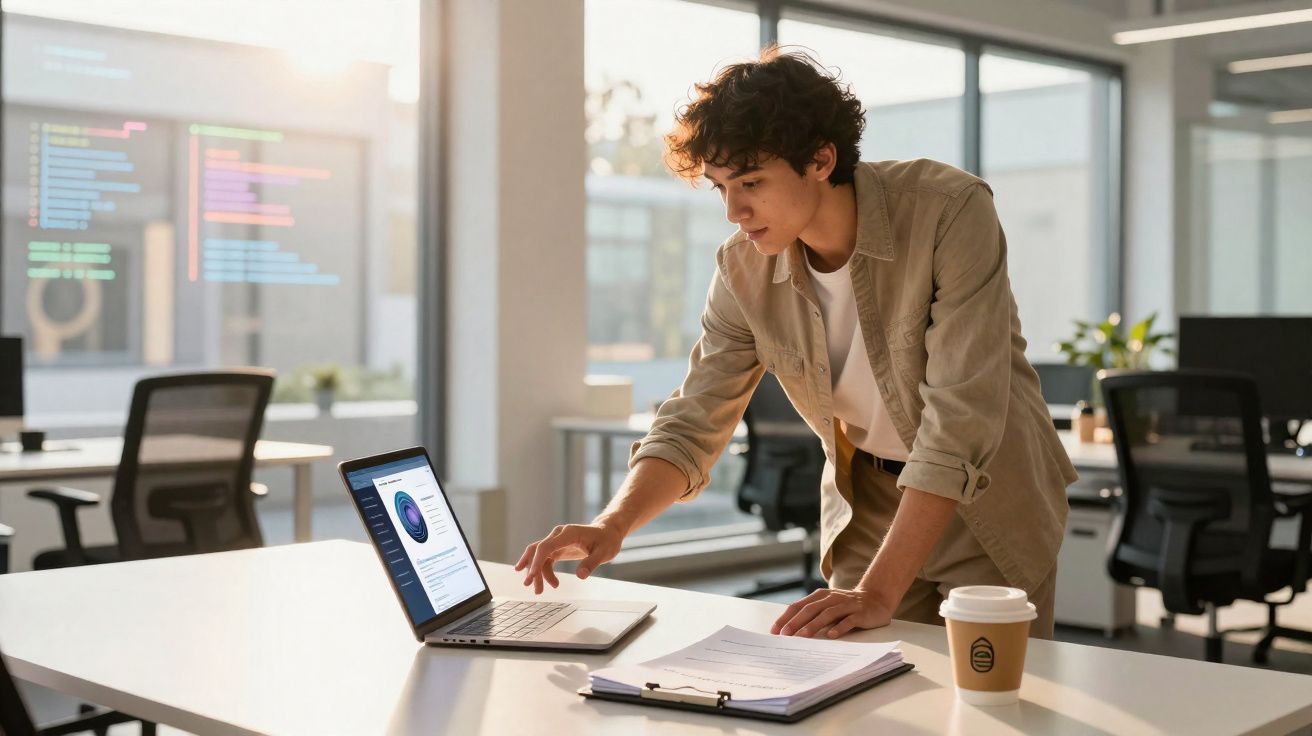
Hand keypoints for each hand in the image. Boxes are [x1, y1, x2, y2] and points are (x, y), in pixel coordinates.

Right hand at [513, 522, 623, 593]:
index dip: (537, 560)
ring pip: (539, 556)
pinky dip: (543, 571)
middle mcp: (559, 535)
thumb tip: (580, 576)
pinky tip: (549, 583)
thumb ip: (591, 563)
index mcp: (569, 533)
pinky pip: (545, 559)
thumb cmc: (606, 541)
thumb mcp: (604, 553)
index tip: (532, 575)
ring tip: (539, 590)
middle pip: (538, 550)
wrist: (607, 533)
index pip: (546, 546)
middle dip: (532, 568)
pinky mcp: (558, 548)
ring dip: (537, 572)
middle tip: (529, 585)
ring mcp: (557, 541)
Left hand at [771, 588, 892, 638]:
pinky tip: (831, 635)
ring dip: (814, 625)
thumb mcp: (827, 608)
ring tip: (803, 637)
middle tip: (785, 635)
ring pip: (827, 614)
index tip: (775, 631)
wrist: (876, 599)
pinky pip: (848, 620)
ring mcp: (846, 604)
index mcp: (820, 596)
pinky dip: (839, 627)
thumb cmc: (846, 607)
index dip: (786, 618)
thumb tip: (790, 632)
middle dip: (796, 623)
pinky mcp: (860, 613)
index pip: (798, 606)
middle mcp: (831, 598)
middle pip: (810, 609)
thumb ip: (812, 616)